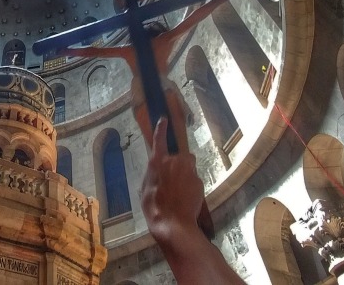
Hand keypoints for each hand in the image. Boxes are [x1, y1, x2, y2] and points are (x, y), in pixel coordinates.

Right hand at [141, 117, 204, 242]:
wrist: (173, 223)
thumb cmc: (154, 207)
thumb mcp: (144, 188)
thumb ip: (152, 174)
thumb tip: (156, 168)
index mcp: (158, 162)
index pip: (159, 140)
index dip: (161, 129)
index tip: (164, 120)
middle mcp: (175, 162)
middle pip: (180, 156)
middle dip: (177, 164)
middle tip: (171, 180)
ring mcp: (189, 171)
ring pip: (189, 166)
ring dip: (185, 173)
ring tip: (178, 190)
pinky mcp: (199, 181)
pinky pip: (194, 179)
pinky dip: (191, 185)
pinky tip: (185, 198)